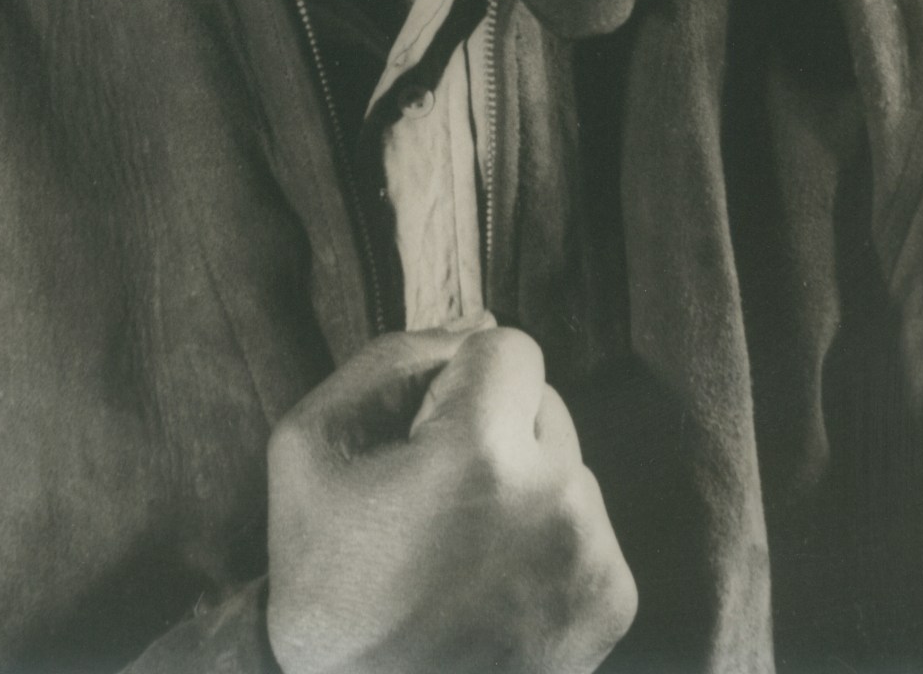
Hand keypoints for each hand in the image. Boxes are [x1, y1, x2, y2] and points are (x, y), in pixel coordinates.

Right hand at [265, 324, 636, 673]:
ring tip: (463, 547)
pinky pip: (589, 523)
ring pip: (567, 463)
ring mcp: (591, 555)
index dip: (459, 381)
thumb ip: (393, 358)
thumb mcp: (310, 441)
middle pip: (546, 402)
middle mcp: (556, 495)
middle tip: (438, 498)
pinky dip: (550, 538)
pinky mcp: (612, 602)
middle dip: (496, 428)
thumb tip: (477, 320)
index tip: (423, 435)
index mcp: (481, 448)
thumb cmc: (324, 574)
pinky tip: (495, 582)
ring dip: (525, 483)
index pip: (511, 346)